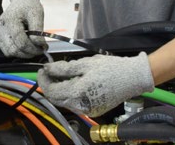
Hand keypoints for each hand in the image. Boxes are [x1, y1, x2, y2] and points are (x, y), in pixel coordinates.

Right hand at [0, 0, 46, 57]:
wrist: (21, 1)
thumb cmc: (29, 6)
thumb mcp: (37, 14)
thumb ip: (38, 30)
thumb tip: (40, 46)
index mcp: (10, 20)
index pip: (21, 42)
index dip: (33, 48)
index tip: (43, 48)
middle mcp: (0, 27)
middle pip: (14, 49)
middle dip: (29, 52)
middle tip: (40, 48)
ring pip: (10, 52)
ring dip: (23, 53)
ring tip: (32, 45)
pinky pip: (7, 51)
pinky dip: (17, 50)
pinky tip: (24, 43)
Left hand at [36, 53, 154, 116]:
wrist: (132, 78)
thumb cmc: (110, 68)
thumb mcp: (84, 64)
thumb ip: (63, 68)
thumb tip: (47, 69)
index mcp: (77, 94)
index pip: (51, 91)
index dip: (43, 80)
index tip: (42, 70)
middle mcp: (81, 106)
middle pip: (56, 99)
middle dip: (49, 85)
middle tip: (49, 71)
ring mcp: (88, 110)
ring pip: (65, 102)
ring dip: (59, 90)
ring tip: (61, 75)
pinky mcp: (93, 110)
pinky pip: (75, 103)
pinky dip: (70, 94)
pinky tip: (73, 82)